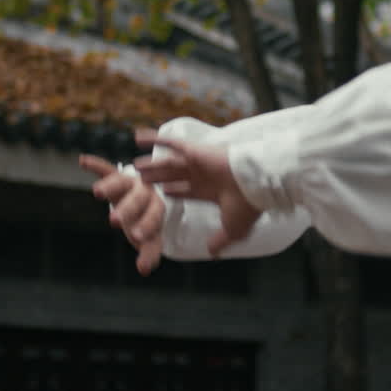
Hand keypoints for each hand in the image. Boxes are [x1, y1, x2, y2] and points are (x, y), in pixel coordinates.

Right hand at [79, 153, 163, 275]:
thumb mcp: (149, 237)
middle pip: (137, 200)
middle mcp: (145, 192)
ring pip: (120, 182)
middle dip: (126, 210)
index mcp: (157, 207)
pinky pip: (106, 168)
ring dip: (109, 186)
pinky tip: (83, 161)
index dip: (146, 225)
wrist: (146, 196)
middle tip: (114, 221)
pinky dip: (96, 165)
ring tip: (97, 193)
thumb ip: (149, 253)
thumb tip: (144, 271)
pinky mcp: (114, 175)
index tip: (136, 237)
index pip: (154, 216)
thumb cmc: (146, 221)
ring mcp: (129, 182)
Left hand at [133, 130, 260, 256]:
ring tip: (135, 165)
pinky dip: (155, 139)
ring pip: (168, 163)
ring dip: (152, 164)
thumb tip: (213, 253)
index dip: (173, 192)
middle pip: (174, 177)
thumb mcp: (232, 228)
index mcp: (211, 191)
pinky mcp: (194, 151)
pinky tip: (138, 137)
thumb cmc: (247, 205)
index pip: (187, 191)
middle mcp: (203, 175)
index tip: (161, 193)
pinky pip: (170, 143)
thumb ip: (220, 240)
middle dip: (158, 178)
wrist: (255, 184)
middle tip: (141, 180)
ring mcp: (198, 162)